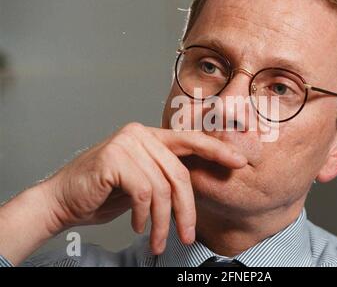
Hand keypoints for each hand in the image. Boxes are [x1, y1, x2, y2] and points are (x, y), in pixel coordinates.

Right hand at [43, 122, 246, 253]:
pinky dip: (144, 216)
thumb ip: (165, 175)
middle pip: (179, 172)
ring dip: (163, 221)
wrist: (61, 201)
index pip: (191, 140)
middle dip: (187, 209)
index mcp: (150, 136)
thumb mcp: (142, 181)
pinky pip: (143, 192)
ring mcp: (126, 143)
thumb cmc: (103, 193)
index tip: (239, 162)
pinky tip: (137, 226)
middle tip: (187, 234)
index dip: (217, 151)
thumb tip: (197, 183)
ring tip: (159, 240)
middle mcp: (140, 133)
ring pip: (162, 187)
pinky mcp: (114, 158)